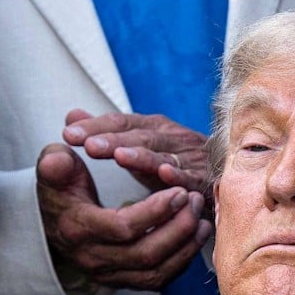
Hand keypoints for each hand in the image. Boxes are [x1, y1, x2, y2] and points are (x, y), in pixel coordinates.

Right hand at [37, 144, 212, 291]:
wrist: (56, 219)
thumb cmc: (62, 188)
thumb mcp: (54, 169)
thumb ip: (56, 163)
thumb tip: (59, 158)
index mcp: (78, 229)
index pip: (123, 227)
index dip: (156, 210)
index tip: (179, 190)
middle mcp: (93, 258)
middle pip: (146, 254)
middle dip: (178, 227)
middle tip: (194, 200)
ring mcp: (110, 274)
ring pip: (156, 271)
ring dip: (185, 246)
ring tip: (202, 217)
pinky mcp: (124, 280)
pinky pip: (159, 279)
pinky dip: (182, 260)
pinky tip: (196, 236)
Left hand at [63, 109, 210, 193]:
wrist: (225, 176)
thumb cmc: (175, 162)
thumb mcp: (137, 147)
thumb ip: (105, 132)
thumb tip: (71, 115)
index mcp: (154, 128)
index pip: (121, 123)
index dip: (96, 127)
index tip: (69, 134)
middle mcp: (173, 137)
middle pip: (141, 136)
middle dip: (114, 140)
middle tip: (89, 145)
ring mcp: (192, 157)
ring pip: (164, 155)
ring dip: (143, 156)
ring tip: (120, 156)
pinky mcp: (207, 179)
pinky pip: (193, 177)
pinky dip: (180, 175)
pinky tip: (165, 174)